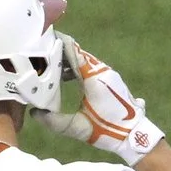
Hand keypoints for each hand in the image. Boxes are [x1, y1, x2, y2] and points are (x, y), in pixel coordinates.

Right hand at [34, 33, 165, 165]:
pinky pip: (92, 68)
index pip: (74, 53)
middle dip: (60, 52)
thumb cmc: (108, 131)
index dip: (59, 43)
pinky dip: (78, 68)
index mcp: (94, 78)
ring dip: (69, 62)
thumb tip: (35, 113)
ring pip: (85, 61)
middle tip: (42, 52)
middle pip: (78, 54)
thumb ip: (54, 121)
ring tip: (51, 66)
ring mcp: (110, 75)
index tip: (46, 35)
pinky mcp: (112, 80)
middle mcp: (103, 72)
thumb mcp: (78, 128)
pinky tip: (67, 78)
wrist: (135, 135)